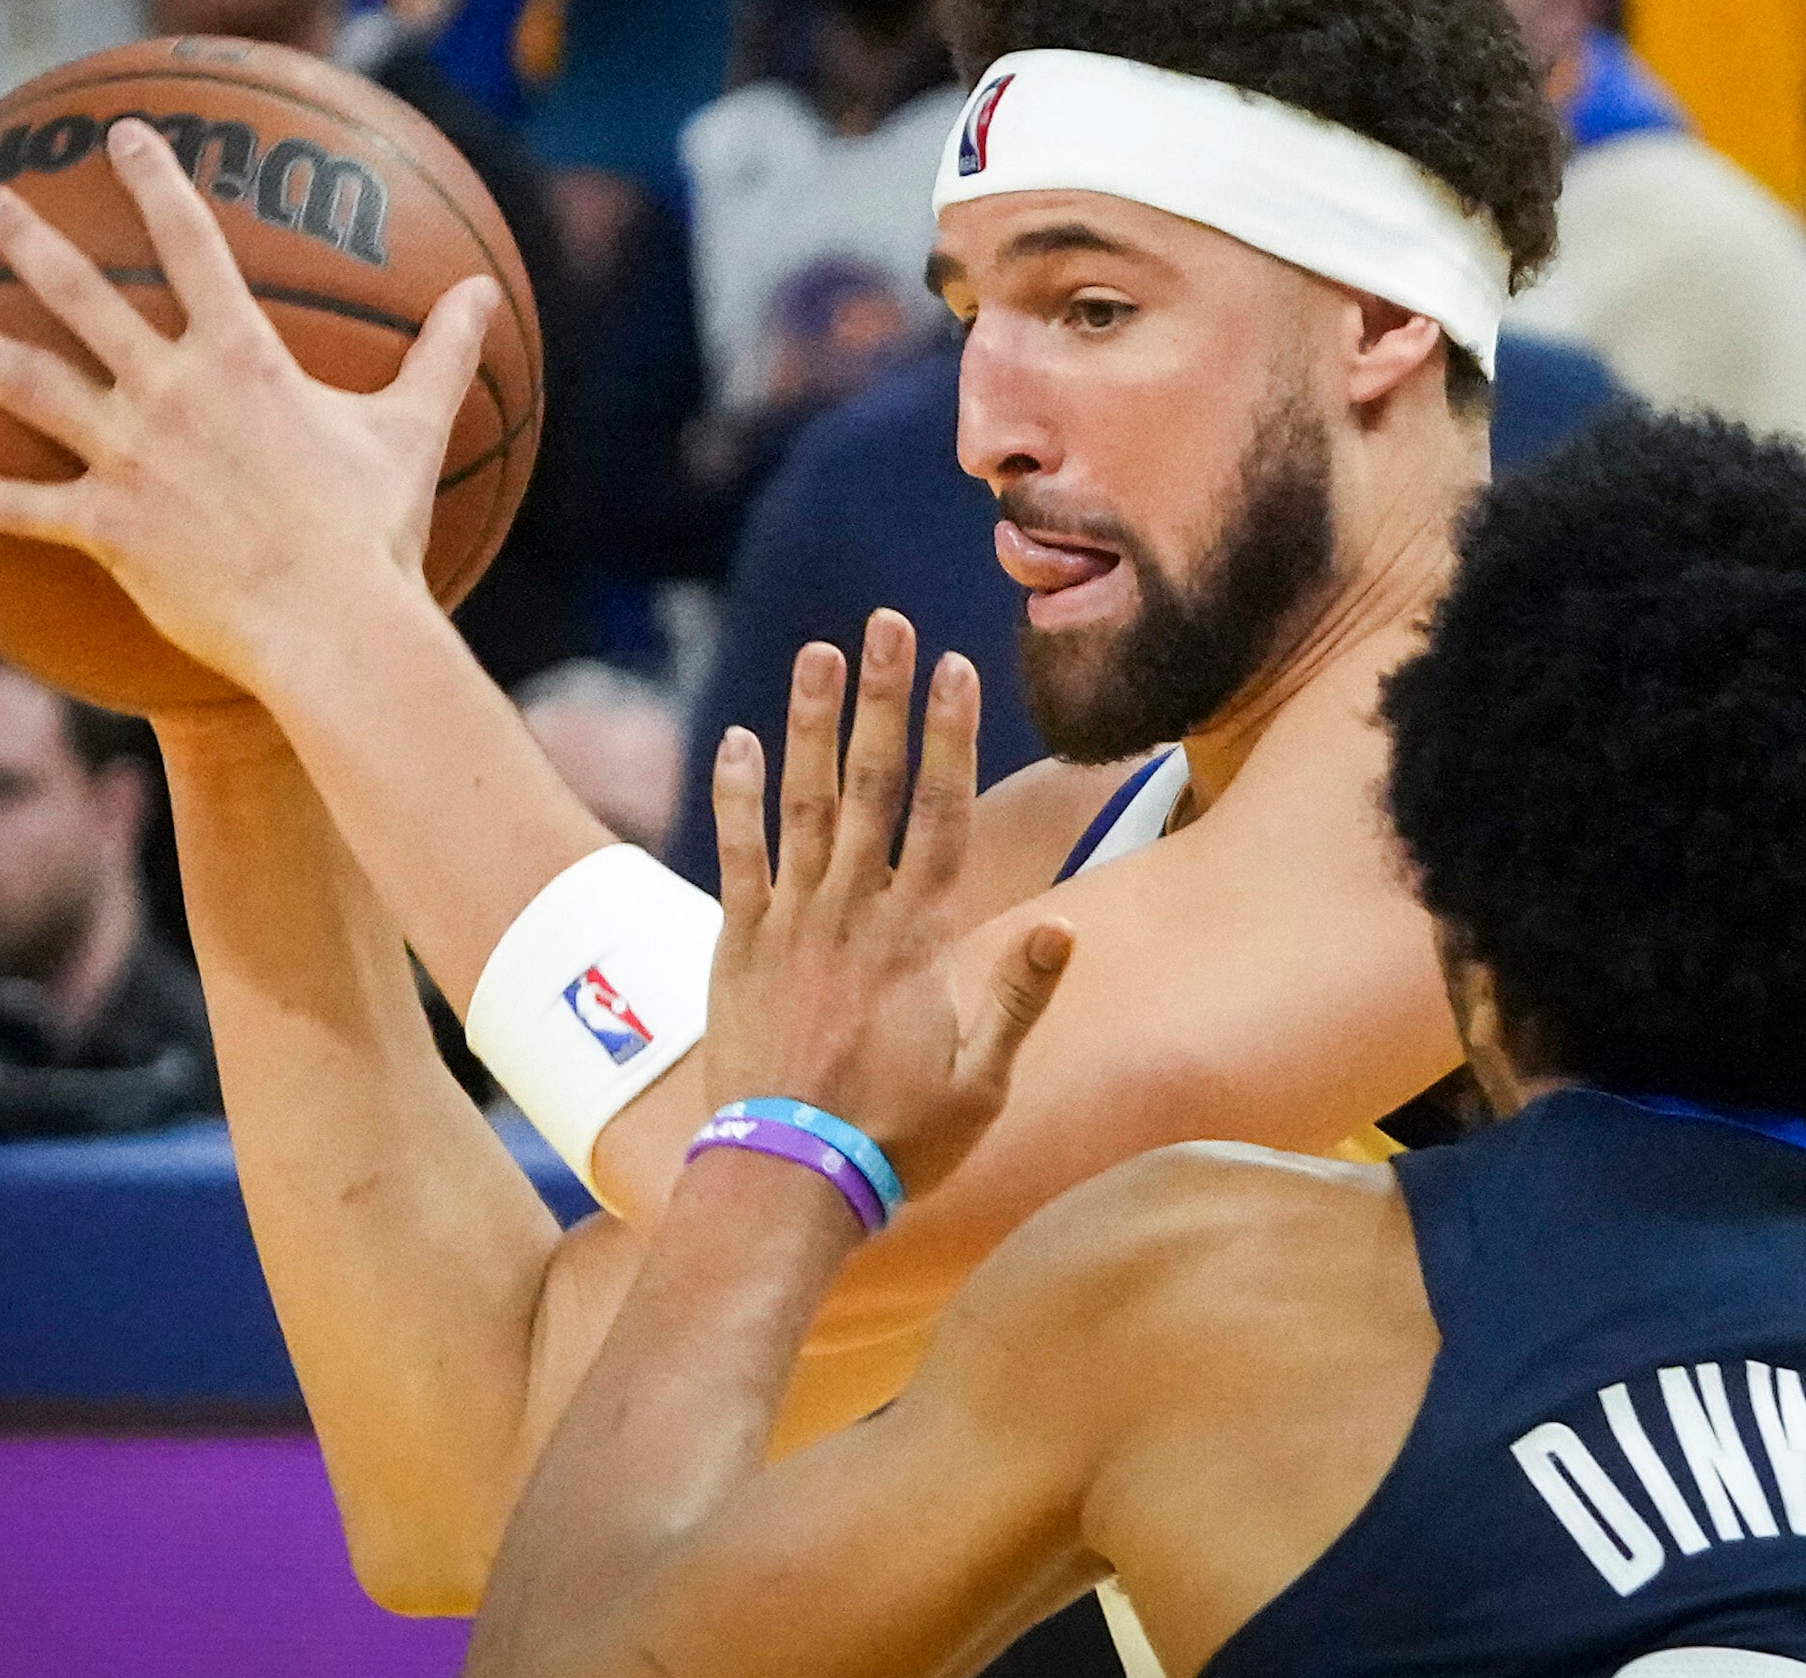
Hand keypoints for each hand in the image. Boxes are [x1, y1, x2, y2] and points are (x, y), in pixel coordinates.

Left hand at [0, 117, 499, 694]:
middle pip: (80, 296)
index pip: (190, 243)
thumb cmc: (377, 528)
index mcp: (241, 358)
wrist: (329, 620)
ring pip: (29, 386)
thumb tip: (486, 291)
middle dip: (26, 240)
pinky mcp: (106, 527)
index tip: (122, 137)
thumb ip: (443, 353)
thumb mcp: (417, 430)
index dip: (156, 180)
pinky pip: (26, 508)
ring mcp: (128, 457)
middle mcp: (169, 393)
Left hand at [702, 610, 1073, 1202]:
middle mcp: (855, 914)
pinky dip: (737, 797)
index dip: (950, 736)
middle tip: (886, 624)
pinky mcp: (740, 948)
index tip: (955, 668)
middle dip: (883, 699)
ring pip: (804, 804)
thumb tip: (1068, 928)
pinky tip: (738, 738)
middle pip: (873, 786)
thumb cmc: (897, 1142)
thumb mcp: (982, 1082)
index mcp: (919, 939)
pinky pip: (737, 857)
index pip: (944, 813)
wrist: (787, 1181)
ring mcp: (792, 925)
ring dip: (812, 723)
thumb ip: (1020, 999)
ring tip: (818, 652)